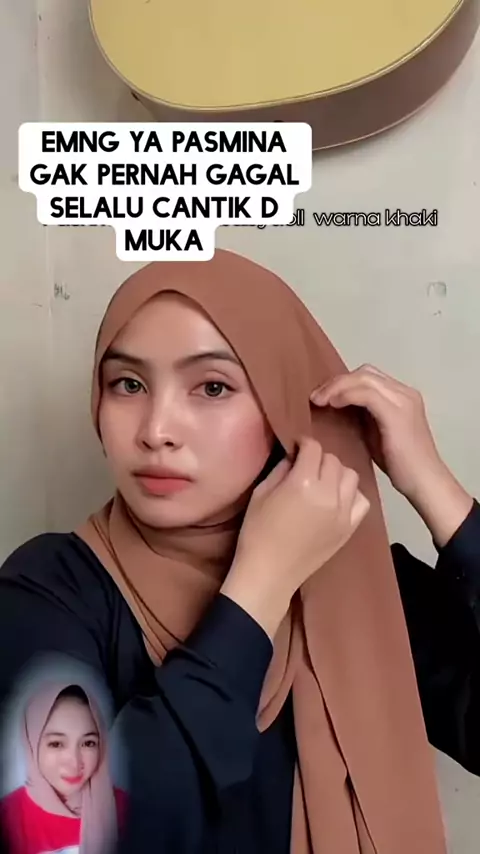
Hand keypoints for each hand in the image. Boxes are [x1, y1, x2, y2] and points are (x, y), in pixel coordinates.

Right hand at [221, 437, 369, 638]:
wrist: (269, 573)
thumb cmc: (257, 532)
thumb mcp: (261, 493)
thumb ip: (281, 469)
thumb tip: (295, 456)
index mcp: (302, 483)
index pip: (313, 448)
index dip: (303, 443)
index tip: (296, 448)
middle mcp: (328, 494)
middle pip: (333, 460)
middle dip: (319, 458)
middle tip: (306, 466)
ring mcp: (343, 512)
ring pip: (351, 476)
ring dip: (337, 473)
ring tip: (323, 482)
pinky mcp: (349, 528)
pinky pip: (362, 500)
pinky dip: (352, 494)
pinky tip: (337, 499)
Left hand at [310, 365, 472, 545]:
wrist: (425, 482)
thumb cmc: (401, 465)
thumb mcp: (377, 433)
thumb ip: (364, 417)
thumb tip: (338, 408)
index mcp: (402, 396)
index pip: (369, 376)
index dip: (343, 382)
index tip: (322, 396)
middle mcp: (405, 392)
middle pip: (365, 372)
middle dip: (337, 381)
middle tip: (316, 396)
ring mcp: (403, 400)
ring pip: (363, 378)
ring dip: (337, 386)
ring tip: (319, 400)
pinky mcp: (396, 413)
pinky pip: (366, 393)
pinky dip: (346, 395)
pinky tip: (333, 404)